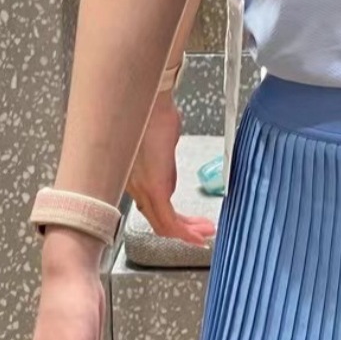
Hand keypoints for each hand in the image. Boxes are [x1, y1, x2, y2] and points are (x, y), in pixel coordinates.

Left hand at [127, 90, 215, 245]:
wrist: (150, 103)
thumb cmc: (153, 113)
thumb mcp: (161, 140)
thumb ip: (163, 157)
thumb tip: (167, 160)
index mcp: (135, 178)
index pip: (151, 208)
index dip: (170, 220)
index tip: (186, 225)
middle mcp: (135, 187)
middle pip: (157, 219)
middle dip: (182, 230)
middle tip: (200, 234)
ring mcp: (142, 189)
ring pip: (162, 223)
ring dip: (186, 232)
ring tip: (205, 234)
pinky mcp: (153, 188)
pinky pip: (168, 219)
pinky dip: (184, 231)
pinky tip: (197, 235)